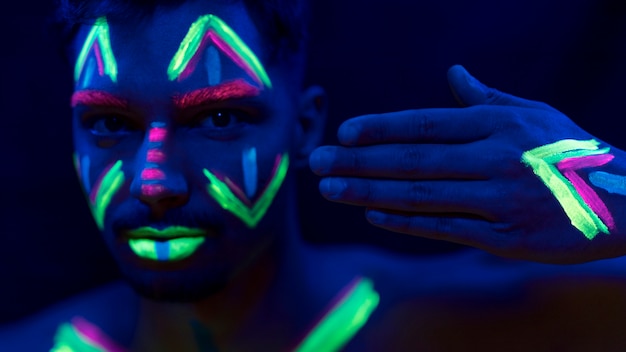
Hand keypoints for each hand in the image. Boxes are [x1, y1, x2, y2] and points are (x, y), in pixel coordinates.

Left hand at [310, 65, 624, 263]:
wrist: (624, 202)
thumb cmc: (571, 151)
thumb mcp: (534, 114)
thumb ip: (487, 97)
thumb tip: (453, 71)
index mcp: (498, 125)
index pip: (426, 124)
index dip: (383, 128)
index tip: (345, 132)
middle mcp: (494, 160)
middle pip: (412, 160)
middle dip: (359, 163)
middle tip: (317, 164)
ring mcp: (498, 201)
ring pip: (421, 195)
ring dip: (370, 193)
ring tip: (331, 189)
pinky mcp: (504, 237)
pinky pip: (443, 228)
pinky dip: (405, 222)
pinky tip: (373, 215)